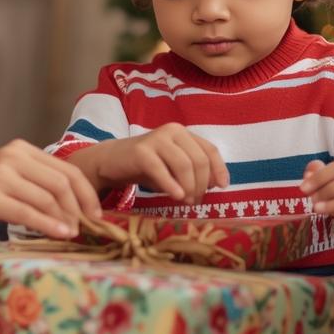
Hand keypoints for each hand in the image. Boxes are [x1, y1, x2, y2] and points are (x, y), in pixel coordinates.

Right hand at [0, 140, 101, 238]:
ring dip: (67, 219)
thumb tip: (69, 206)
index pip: (67, 169)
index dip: (87, 192)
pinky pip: (29, 213)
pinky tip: (61, 234)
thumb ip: (32, 183)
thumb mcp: (4, 177)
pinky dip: (49, 225)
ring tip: (75, 234)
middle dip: (81, 207)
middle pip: (63, 183)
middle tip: (90, 227)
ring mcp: (1, 176)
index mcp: (21, 150)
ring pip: (48, 198)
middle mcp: (13, 157)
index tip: (96, 213)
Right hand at [67, 123, 228, 203]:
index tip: (222, 187)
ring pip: (184, 164)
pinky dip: (171, 185)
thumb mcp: (174, 169)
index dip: (219, 169)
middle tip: (196, 202)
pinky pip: (161, 169)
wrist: (112, 161)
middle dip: (201, 184)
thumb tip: (215, 184)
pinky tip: (176, 196)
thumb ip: (194, 172)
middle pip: (199, 160)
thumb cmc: (147, 167)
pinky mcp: (140, 151)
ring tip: (186, 202)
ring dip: (189, 187)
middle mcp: (173, 131)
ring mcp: (156, 139)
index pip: (210, 150)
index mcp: (184, 134)